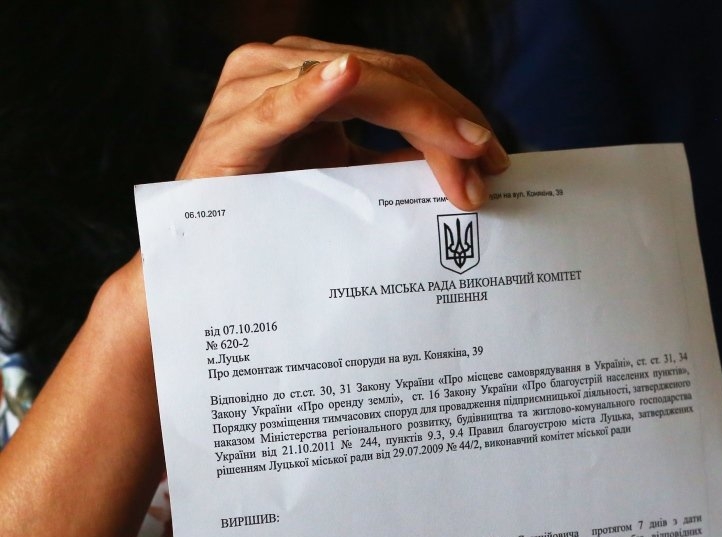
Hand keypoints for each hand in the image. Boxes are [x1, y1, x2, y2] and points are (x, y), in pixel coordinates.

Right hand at [177, 36, 509, 209]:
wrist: (204, 260)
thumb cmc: (269, 220)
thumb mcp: (342, 185)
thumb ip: (386, 166)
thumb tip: (458, 167)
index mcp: (313, 77)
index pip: (398, 82)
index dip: (450, 112)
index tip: (494, 157)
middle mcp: (284, 66)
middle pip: (387, 78)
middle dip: (446, 120)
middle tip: (489, 165)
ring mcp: (254, 86)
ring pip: (354, 84)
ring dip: (415, 115)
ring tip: (460, 146)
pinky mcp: (231, 125)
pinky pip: (279, 106)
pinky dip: (314, 92)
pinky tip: (347, 78)